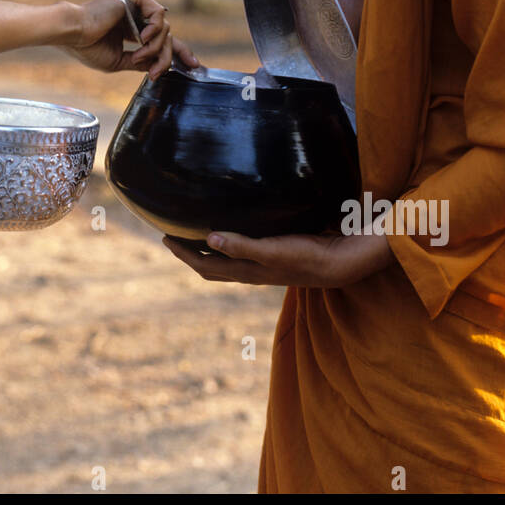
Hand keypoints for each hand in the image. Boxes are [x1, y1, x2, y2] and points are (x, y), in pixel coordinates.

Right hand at [66, 0, 199, 79]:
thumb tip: (160, 66)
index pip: (162, 39)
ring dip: (155, 48)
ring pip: (165, 28)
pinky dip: (154, 31)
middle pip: (168, 35)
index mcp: (131, 27)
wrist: (73, 34)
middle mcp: (135, 13)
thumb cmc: (88, 47)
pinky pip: (159, 15)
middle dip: (167, 56)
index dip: (179, 52)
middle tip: (155, 72)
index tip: (194, 66)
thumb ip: (140, 61)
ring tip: (137, 56)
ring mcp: (135, 4)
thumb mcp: (119, 61)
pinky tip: (141, 39)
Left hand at [162, 228, 393, 287]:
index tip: (164, 237)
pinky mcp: (275, 255)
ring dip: (208, 252)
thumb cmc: (306, 256)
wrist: (339, 263)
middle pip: (211, 267)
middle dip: (189, 254)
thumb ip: (242, 246)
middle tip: (172, 236)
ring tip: (196, 235)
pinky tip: (233, 232)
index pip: (204, 265)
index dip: (183, 254)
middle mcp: (251, 272)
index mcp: (246, 272)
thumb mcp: (272, 251)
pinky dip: (229, 245)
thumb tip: (209, 240)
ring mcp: (263, 266)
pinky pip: (242, 253)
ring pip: (226, 262)